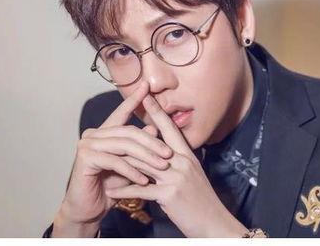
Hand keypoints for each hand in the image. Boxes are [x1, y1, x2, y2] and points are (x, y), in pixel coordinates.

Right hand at [53, 82, 172, 236]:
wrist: (89, 209)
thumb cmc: (110, 186)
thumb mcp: (130, 164)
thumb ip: (140, 147)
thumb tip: (155, 128)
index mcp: (104, 132)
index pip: (122, 112)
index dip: (134, 98)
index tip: (147, 85)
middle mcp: (94, 134)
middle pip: (130, 131)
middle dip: (152, 143)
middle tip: (169, 154)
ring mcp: (87, 144)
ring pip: (125, 145)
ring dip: (146, 158)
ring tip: (162, 167)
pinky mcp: (86, 158)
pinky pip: (116, 161)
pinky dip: (132, 171)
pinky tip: (144, 181)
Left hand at [105, 93, 247, 237]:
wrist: (215, 223)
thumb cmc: (202, 201)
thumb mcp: (192, 176)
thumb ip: (178, 162)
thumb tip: (164, 152)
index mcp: (187, 156)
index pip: (170, 129)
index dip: (157, 112)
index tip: (146, 96)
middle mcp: (182, 162)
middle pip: (153, 140)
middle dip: (133, 129)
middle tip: (117, 118)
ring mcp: (176, 176)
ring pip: (143, 162)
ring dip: (122, 162)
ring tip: (104, 158)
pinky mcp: (169, 194)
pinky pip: (141, 189)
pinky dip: (124, 190)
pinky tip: (111, 191)